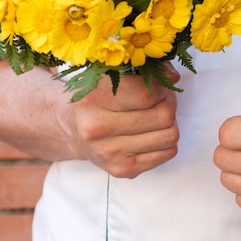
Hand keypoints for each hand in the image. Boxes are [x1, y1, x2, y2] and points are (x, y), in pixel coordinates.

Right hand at [56, 63, 180, 177]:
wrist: (67, 126)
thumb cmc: (93, 95)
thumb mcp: (109, 74)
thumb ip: (143, 70)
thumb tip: (173, 76)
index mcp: (94, 98)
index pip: (147, 94)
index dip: (162, 86)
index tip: (159, 83)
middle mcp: (98, 129)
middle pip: (164, 116)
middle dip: (169, 103)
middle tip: (160, 99)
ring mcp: (110, 153)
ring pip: (170, 136)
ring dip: (170, 123)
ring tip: (155, 114)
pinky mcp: (122, 170)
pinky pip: (168, 153)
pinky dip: (165, 140)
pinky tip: (149, 132)